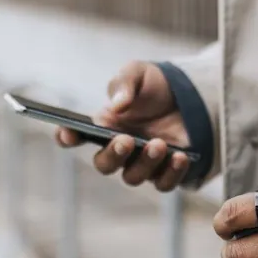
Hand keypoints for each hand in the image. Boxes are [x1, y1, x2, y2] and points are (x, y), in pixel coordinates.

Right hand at [56, 61, 190, 191]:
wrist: (190, 95)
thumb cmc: (154, 86)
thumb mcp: (139, 74)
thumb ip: (125, 83)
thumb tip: (118, 105)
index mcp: (104, 125)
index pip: (75, 137)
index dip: (67, 137)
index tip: (68, 133)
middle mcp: (118, 148)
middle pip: (105, 165)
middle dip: (112, 155)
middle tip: (124, 140)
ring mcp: (142, 162)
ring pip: (133, 177)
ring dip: (144, 163)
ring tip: (158, 144)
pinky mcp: (166, 171)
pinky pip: (164, 183)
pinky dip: (171, 173)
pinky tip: (180, 157)